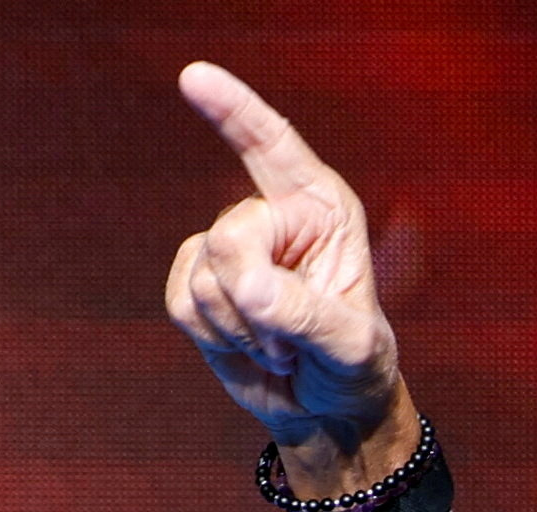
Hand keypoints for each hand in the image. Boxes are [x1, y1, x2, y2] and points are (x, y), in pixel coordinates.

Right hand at [165, 62, 414, 493]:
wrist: (328, 410)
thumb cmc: (355, 369)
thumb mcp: (349, 346)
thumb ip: (305, 312)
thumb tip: (249, 286)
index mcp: (323, 210)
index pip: (274, 148)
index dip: (235, 112)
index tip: (195, 77)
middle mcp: (275, 216)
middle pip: (231, 237)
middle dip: (257, 300)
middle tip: (295, 339)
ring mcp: (230, 247)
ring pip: (203, 276)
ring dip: (243, 328)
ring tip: (283, 345)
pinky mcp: (196, 280)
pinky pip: (182, 302)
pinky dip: (217, 337)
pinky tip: (253, 348)